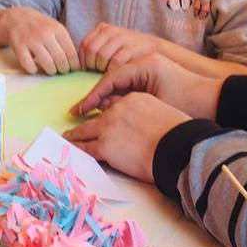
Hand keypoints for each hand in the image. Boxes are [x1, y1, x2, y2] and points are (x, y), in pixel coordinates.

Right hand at [1, 7, 79, 74]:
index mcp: (57, 29)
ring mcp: (31, 40)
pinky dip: (33, 70)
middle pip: (60, 60)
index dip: (74, 64)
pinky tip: (35, 67)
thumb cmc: (39, 26)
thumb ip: (64, 41)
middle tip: (62, 70)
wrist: (16, 18)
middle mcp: (45, 34)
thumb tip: (76, 61)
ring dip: (51, 71)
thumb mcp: (55, 27)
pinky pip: (29, 65)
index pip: (71, 52)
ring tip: (51, 70)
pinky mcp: (19, 47)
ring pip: (47, 64)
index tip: (73, 68)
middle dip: (64, 69)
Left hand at [64, 92, 190, 181]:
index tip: (102, 115)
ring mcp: (108, 128)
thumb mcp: (163, 113)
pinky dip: (77, 147)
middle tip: (76, 122)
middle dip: (86, 119)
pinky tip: (71, 148)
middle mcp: (118, 109)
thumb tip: (147, 125)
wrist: (176, 147)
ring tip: (68, 136)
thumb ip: (149, 114)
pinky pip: (86, 147)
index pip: (115, 103)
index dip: (107, 112)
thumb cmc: (178, 135)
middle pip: (97, 115)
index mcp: (134, 99)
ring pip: (85, 130)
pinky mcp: (104, 146)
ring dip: (75, 134)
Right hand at [72, 52, 221, 120]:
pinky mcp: (151, 74)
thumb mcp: (154, 104)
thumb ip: (127, 103)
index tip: (80, 109)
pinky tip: (109, 109)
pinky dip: (116, 95)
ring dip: (105, 95)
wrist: (214, 101)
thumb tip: (104, 108)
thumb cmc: (188, 104)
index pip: (111, 77)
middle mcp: (144, 60)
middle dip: (96, 95)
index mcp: (145, 63)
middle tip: (80, 112)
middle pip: (111, 76)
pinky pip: (127, 83)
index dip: (93, 95)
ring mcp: (148, 66)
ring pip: (117, 80)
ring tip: (92, 112)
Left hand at [78, 23, 156, 72]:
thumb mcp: (110, 46)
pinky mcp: (132, 48)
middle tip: (100, 72)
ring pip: (101, 56)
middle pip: (91, 50)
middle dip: (92, 65)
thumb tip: (75, 66)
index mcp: (103, 29)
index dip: (84, 60)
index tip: (89, 70)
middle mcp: (111, 31)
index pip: (84, 45)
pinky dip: (113, 72)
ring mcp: (122, 38)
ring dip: (102, 69)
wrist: (154, 50)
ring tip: (109, 73)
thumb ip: (94, 52)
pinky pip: (115, 63)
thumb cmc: (128, 53)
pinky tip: (118, 74)